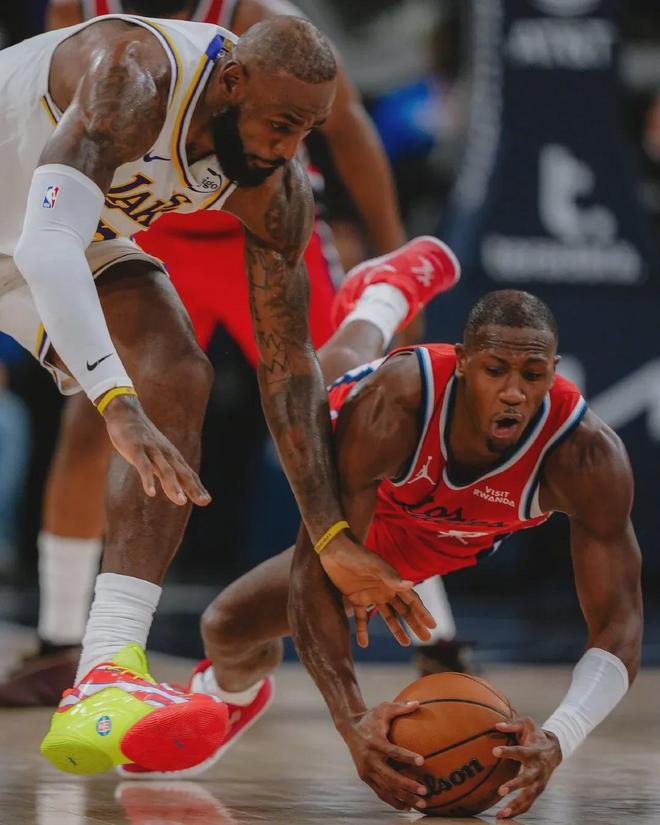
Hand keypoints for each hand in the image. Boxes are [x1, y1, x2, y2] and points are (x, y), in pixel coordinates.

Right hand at [103, 395, 210, 506]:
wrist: (126, 413)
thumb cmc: (143, 437)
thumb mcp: (158, 453)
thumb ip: (165, 469)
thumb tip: (174, 484)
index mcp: (171, 456)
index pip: (187, 474)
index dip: (197, 487)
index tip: (206, 500)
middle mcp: (165, 454)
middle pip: (182, 473)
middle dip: (192, 488)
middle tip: (203, 501)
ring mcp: (151, 451)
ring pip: (165, 470)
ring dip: (173, 486)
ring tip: (181, 501)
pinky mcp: (136, 450)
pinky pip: (143, 466)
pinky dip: (148, 479)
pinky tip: (151, 493)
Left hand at [320, 535, 435, 645]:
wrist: (333, 550)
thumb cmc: (356, 555)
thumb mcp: (374, 566)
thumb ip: (391, 577)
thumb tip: (411, 584)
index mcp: (392, 581)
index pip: (411, 600)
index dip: (422, 612)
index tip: (433, 626)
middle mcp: (384, 589)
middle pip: (403, 610)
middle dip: (414, 623)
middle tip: (426, 639)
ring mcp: (370, 595)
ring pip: (387, 616)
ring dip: (396, 629)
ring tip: (406, 643)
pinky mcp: (355, 599)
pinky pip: (361, 619)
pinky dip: (362, 631)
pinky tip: (363, 644)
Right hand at [343, 702, 426, 811]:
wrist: (349, 727)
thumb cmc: (371, 716)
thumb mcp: (384, 708)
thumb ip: (401, 707)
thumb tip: (419, 703)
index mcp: (375, 742)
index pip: (392, 751)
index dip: (407, 757)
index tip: (422, 761)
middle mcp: (370, 759)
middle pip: (390, 776)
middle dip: (408, 785)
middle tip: (425, 790)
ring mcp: (366, 770)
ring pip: (386, 788)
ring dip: (404, 797)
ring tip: (421, 803)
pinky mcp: (365, 777)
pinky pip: (380, 792)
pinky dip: (393, 800)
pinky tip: (407, 806)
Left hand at [493, 717, 561, 818]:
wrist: (555, 750)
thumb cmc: (535, 735)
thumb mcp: (527, 724)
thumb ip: (512, 723)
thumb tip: (496, 725)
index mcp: (534, 752)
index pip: (520, 752)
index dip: (508, 751)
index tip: (494, 751)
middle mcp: (538, 769)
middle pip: (527, 779)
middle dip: (515, 785)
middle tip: (500, 790)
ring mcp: (539, 783)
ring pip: (528, 797)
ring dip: (515, 805)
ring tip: (500, 813)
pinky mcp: (537, 791)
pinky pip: (527, 804)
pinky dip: (517, 811)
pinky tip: (502, 816)